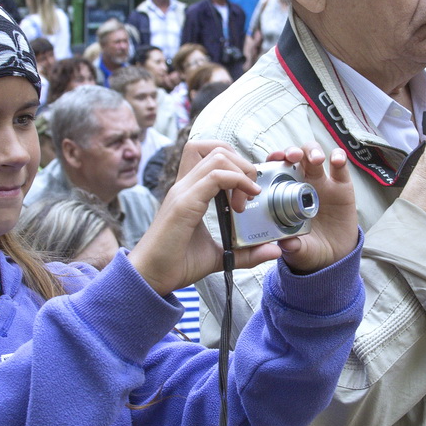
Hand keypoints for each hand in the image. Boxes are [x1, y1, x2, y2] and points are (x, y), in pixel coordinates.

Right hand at [129, 142, 278, 294]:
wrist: (150, 277)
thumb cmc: (177, 264)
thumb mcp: (219, 255)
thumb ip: (245, 253)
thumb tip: (274, 250)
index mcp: (190, 191)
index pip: (211, 154)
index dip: (237, 164)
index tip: (249, 193)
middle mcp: (184, 185)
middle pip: (216, 148)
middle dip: (242, 163)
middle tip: (250, 194)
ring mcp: (183, 191)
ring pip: (217, 155)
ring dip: (241, 172)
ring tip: (246, 200)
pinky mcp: (184, 204)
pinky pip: (214, 177)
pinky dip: (236, 181)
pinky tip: (243, 202)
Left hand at [262, 144, 356, 274]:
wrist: (334, 257)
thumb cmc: (309, 249)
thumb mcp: (299, 251)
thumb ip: (293, 247)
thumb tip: (287, 244)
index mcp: (285, 194)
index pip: (276, 170)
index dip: (274, 160)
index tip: (274, 159)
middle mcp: (302, 183)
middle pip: (295, 156)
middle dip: (292, 151)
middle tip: (292, 157)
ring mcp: (322, 182)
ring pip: (314, 154)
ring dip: (313, 150)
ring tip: (316, 159)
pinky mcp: (342, 185)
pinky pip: (340, 167)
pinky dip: (339, 157)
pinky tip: (337, 160)